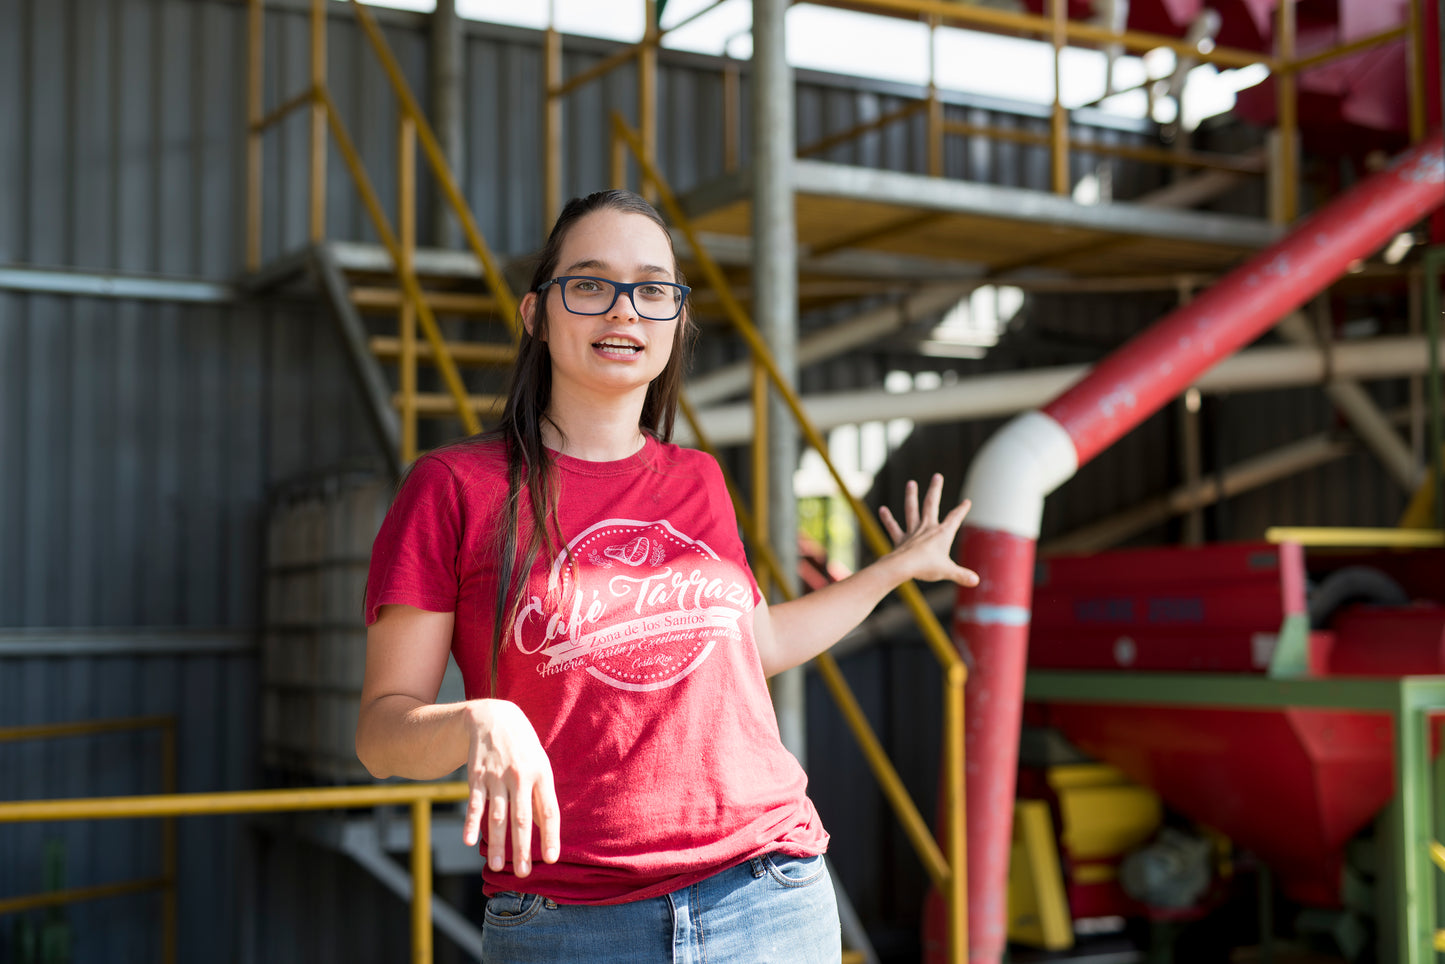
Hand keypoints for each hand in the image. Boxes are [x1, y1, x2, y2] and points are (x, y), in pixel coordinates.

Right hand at [461, 699, 559, 877]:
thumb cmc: (522, 748)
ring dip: (497, 843)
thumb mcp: (539, 765)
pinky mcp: (477, 776)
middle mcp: (520, 777)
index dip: (550, 836)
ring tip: (497, 867)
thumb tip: (543, 829)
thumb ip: (540, 796)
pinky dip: (472, 823)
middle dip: (522, 849)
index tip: (550, 859)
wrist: (494, 718)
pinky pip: (475, 803)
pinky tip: (470, 841)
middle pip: (522, 819)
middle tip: (522, 874)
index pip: (548, 811)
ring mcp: (498, 776)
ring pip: (498, 815)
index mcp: (541, 775)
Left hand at [877, 474, 978, 586]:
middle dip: (935, 489)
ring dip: (911, 496)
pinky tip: (882, 509)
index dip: (961, 510)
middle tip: (937, 476)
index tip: (967, 501)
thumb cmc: (927, 568)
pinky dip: (888, 519)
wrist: (904, 567)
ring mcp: (912, 532)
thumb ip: (962, 575)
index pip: (955, 518)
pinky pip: (893, 527)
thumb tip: (975, 581)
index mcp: (942, 533)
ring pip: (911, 510)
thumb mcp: (949, 572)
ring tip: (910, 483)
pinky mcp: (900, 539)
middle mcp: (927, 528)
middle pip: (931, 504)